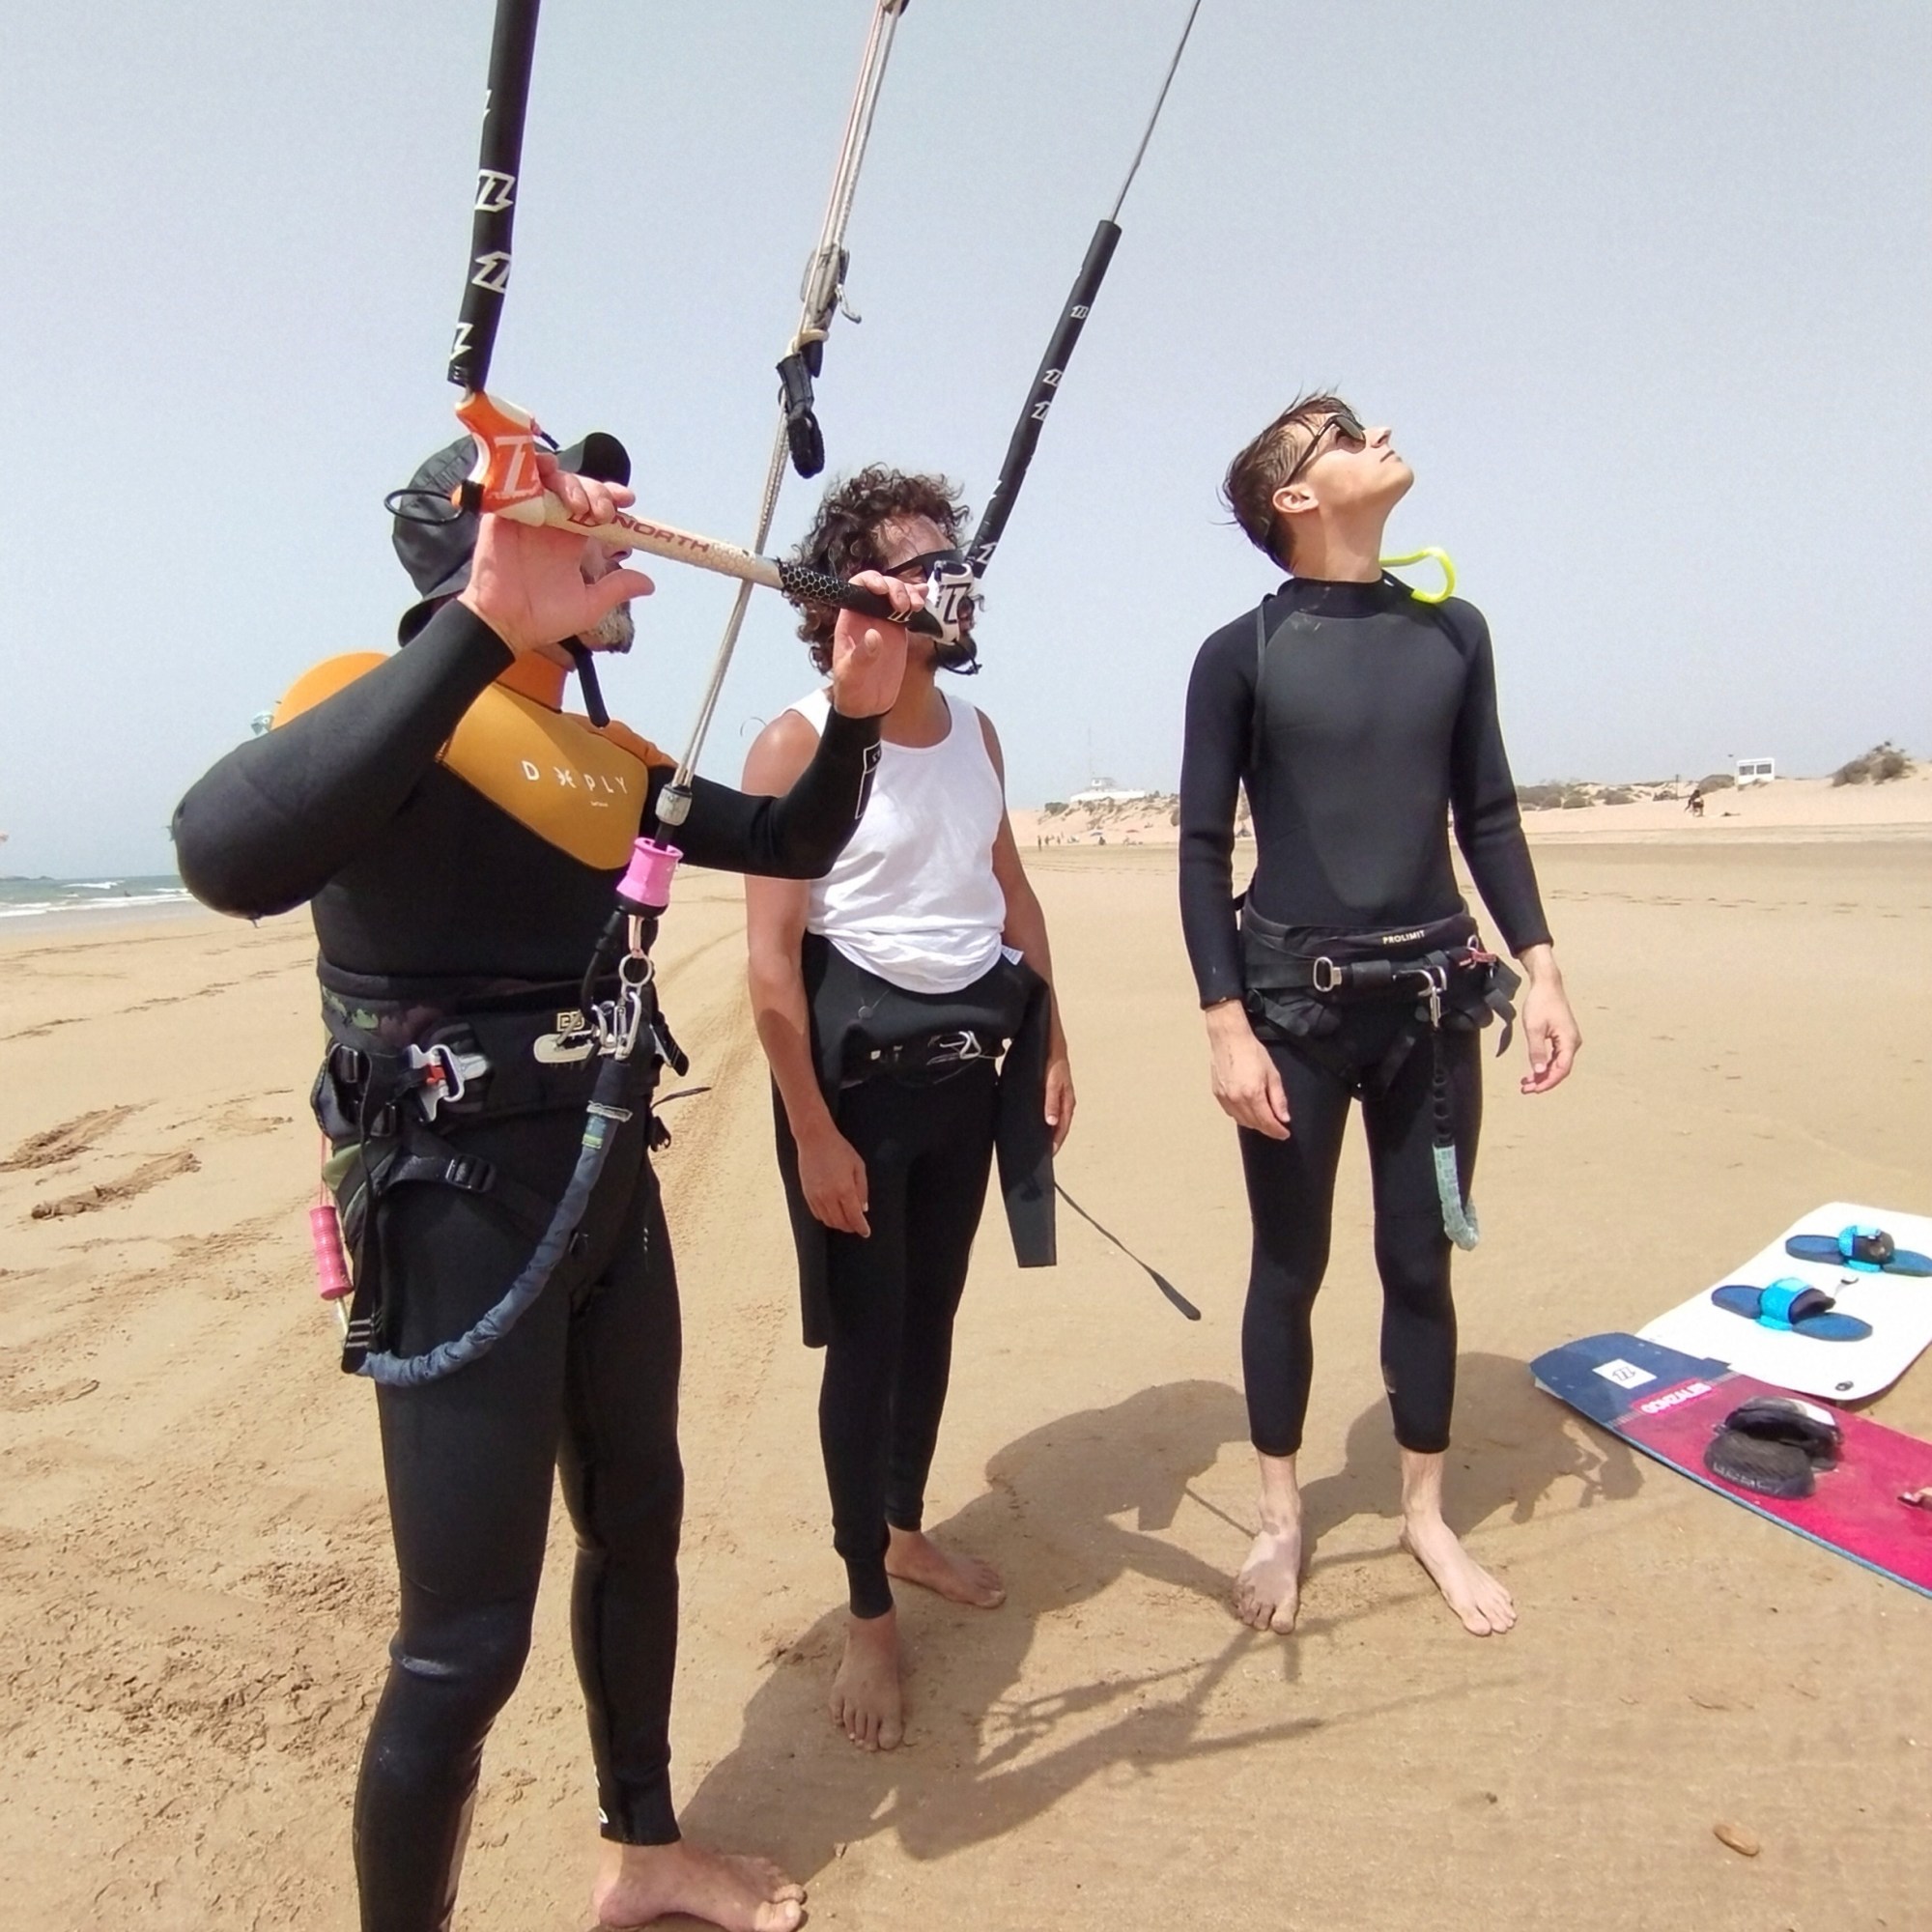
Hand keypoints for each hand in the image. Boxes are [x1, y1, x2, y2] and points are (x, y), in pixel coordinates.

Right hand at [458, 451, 654, 656]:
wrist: (505, 625)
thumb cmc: (544, 618)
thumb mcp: (588, 605)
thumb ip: (616, 589)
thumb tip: (650, 584)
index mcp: (572, 540)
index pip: (595, 507)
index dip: (612, 497)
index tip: (628, 500)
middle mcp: (552, 523)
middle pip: (577, 488)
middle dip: (596, 490)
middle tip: (602, 512)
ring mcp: (527, 515)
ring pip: (550, 479)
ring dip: (569, 482)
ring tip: (578, 504)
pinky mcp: (503, 512)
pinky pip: (514, 481)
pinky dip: (530, 469)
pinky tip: (545, 470)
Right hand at [797, 1119, 869, 1235]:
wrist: (814, 1139)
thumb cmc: (839, 1149)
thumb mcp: (858, 1166)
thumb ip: (862, 1189)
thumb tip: (863, 1208)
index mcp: (844, 1189)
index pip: (854, 1217)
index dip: (861, 1228)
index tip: (866, 1232)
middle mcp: (829, 1196)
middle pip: (841, 1223)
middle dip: (851, 1227)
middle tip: (857, 1226)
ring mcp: (816, 1196)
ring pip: (828, 1221)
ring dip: (838, 1224)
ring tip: (846, 1220)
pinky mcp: (807, 1194)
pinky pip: (817, 1214)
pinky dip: (826, 1218)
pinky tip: (833, 1213)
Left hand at [827, 569, 917, 717]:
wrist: (867, 705)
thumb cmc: (851, 690)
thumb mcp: (851, 675)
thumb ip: (862, 655)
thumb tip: (874, 635)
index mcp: (850, 620)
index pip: (857, 587)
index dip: (871, 581)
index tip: (883, 590)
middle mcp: (867, 615)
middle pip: (882, 586)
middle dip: (895, 588)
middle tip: (903, 606)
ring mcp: (884, 622)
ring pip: (897, 594)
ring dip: (910, 593)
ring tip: (917, 605)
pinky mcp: (899, 631)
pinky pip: (909, 610)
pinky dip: (918, 600)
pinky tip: (926, 596)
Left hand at [1044, 1051, 1075, 1152]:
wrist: (1051, 1042)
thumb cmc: (1054, 1061)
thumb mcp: (1052, 1082)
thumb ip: (1051, 1102)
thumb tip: (1051, 1122)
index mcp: (1067, 1102)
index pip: (1062, 1129)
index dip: (1056, 1142)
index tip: (1048, 1155)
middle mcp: (1064, 1102)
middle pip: (1057, 1126)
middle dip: (1050, 1139)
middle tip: (1039, 1152)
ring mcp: (1057, 1097)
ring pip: (1052, 1119)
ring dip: (1045, 1129)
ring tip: (1035, 1140)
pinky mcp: (1050, 1093)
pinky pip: (1047, 1110)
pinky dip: (1041, 1118)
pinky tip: (1032, 1121)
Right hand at [1206, 1001, 1288, 1137]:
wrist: (1229, 1039)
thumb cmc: (1252, 1052)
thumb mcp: (1272, 1074)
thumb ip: (1278, 1098)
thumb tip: (1284, 1118)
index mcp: (1252, 1094)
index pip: (1267, 1121)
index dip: (1277, 1130)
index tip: (1284, 1134)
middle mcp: (1237, 1099)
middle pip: (1254, 1124)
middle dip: (1267, 1128)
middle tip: (1277, 1127)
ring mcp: (1225, 1098)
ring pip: (1242, 1121)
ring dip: (1255, 1124)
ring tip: (1264, 1119)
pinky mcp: (1217, 1095)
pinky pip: (1231, 1113)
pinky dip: (1241, 1116)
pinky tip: (1248, 1111)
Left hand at [1518, 950, 1580, 1094]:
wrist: (1547, 984)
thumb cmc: (1540, 1003)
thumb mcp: (1534, 1028)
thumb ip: (1536, 1051)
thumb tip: (1539, 1072)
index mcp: (1569, 1041)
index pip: (1561, 1069)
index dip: (1548, 1082)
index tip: (1534, 1090)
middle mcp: (1573, 1042)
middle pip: (1560, 1069)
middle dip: (1543, 1081)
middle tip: (1526, 1089)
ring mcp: (1569, 1040)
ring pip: (1557, 1064)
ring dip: (1543, 1074)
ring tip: (1526, 1083)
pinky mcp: (1563, 1037)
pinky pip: (1556, 1056)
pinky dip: (1544, 1064)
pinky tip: (1533, 1071)